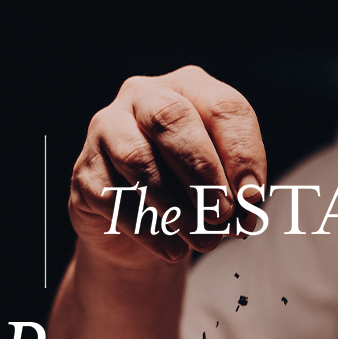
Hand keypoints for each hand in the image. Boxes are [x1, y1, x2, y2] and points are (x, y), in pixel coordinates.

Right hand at [69, 66, 267, 266]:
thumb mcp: (224, 188)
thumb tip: (244, 208)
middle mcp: (143, 96)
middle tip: (223, 215)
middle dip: (203, 172)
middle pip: (172, 119)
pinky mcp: (84, 171)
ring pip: (138, 158)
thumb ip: (237, 192)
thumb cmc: (193, 194)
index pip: (223, 106)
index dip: (243, 152)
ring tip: (204, 241)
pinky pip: (112, 198)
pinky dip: (149, 230)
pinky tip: (174, 250)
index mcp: (190, 88)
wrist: (142, 228)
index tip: (253, 197)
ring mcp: (106, 130)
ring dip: (177, 206)